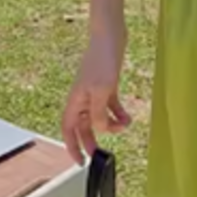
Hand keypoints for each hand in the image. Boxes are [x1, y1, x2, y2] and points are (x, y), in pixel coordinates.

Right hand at [60, 23, 132, 163]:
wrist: (110, 35)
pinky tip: (128, 118)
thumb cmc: (102, 60)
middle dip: (92, 140)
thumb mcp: (101, 91)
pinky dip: (119, 113)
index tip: (80, 161)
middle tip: (101, 154)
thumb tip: (100, 129)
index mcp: (75, 100)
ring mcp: (95, 90)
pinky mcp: (107, 84)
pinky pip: (111, 105)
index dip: (72, 146)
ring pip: (98, 116)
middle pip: (83, 126)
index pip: (68, 129)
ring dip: (110, 125)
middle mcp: (82, 98)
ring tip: (124, 127)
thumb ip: (98, 114)